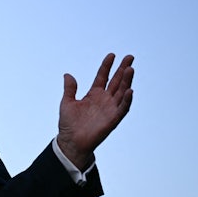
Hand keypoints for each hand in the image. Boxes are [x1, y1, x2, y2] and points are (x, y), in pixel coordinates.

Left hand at [57, 53, 134, 168]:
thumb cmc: (69, 124)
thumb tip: (68, 74)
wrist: (71, 141)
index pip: (102, 76)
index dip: (107, 66)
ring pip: (121, 92)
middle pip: (116, 81)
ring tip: (130, 68)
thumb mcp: (67, 102)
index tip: (112, 55)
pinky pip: (122, 108)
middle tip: (130, 56)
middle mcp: (104, 100)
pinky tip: (130, 90)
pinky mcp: (113, 119)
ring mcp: (110, 109)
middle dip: (123, 69)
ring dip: (126, 81)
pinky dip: (127, 100)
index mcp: (93, 94)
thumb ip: (70, 88)